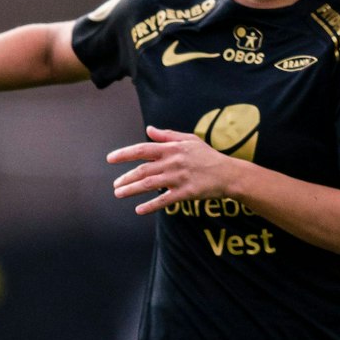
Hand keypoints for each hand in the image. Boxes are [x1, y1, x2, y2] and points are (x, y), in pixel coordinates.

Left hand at [108, 126, 246, 214]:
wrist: (229, 173)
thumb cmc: (207, 156)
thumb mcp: (189, 140)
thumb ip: (167, 136)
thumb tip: (148, 129)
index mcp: (172, 148)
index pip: (142, 149)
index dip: (124, 154)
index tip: (110, 159)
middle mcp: (173, 162)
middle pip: (143, 170)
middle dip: (126, 178)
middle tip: (115, 185)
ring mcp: (179, 178)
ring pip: (149, 184)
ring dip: (131, 190)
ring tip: (119, 194)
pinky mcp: (186, 192)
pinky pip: (164, 200)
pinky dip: (151, 206)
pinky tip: (138, 210)